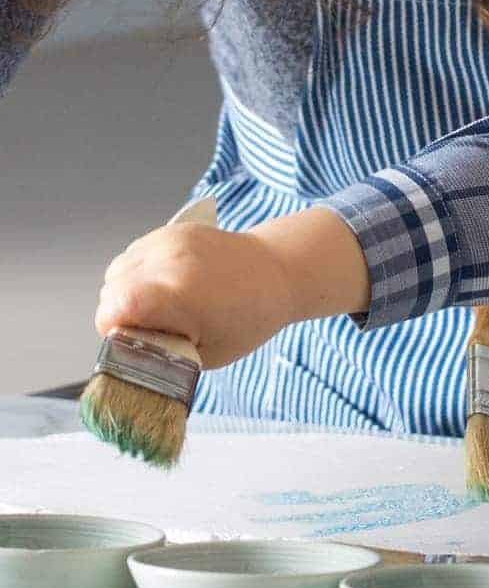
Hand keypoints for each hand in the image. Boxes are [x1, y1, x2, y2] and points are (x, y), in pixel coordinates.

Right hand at [95, 223, 295, 369]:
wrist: (279, 272)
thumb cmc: (249, 318)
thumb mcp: (206, 354)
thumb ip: (160, 353)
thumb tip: (125, 357)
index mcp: (176, 294)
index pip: (112, 309)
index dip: (115, 331)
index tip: (136, 339)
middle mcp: (168, 261)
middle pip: (110, 290)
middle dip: (122, 313)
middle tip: (155, 326)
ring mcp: (169, 240)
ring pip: (117, 270)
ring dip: (128, 289)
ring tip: (162, 304)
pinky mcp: (173, 230)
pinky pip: (135, 254)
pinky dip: (141, 271)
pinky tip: (168, 284)